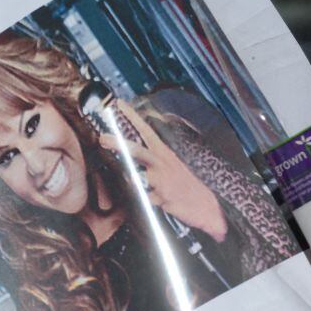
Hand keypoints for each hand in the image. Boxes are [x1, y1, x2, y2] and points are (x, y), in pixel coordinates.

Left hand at [99, 103, 227, 242]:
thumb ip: (152, 161)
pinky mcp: (163, 197)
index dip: (132, 116)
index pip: (147, 130)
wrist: (207, 206)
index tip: (119, 104)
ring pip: (138, 176)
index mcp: (165, 153)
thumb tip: (130, 159)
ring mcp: (162, 180)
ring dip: (130, 179)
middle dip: (118, 143)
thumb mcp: (172, 167)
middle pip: (137, 150)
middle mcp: (163, 163)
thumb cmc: (187, 186)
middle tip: (102, 138)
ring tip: (127, 179)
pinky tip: (147, 201)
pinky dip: (142, 201)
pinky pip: (144, 199)